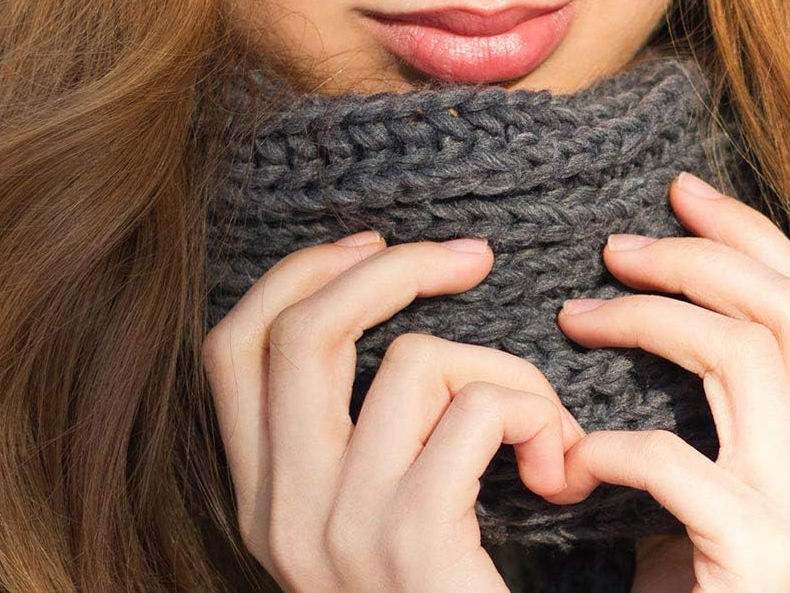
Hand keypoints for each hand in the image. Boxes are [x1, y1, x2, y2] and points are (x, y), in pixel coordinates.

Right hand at [202, 230, 588, 591]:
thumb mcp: (368, 519)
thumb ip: (356, 433)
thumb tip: (389, 295)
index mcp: (262, 497)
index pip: (232, 347)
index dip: (299, 274)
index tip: (373, 245)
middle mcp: (280, 511)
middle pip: (304, 328)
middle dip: (395, 268)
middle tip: (473, 259)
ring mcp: (338, 529)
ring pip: (416, 360)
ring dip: (507, 368)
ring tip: (544, 428)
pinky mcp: (410, 543)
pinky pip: (476, 413)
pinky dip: (535, 414)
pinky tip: (557, 470)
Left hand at [553, 171, 789, 591]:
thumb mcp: (721, 492)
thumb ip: (714, 412)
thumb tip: (643, 298)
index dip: (751, 235)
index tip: (681, 191)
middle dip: (703, 255)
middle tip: (615, 246)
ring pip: (743, 357)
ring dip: (648, 319)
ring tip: (575, 317)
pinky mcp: (762, 564)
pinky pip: (680, 466)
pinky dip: (612, 444)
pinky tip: (569, 458)